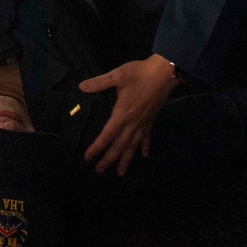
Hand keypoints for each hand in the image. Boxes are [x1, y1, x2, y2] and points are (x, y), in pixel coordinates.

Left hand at [80, 54, 176, 175]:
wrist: (164, 73)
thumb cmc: (139, 73)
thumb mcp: (117, 75)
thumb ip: (99, 82)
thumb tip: (81, 86)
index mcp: (122, 113)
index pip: (107, 135)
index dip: (97, 147)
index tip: (88, 157)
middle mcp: (132, 122)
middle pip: (119, 146)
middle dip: (109, 159)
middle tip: (99, 171)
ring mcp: (143, 123)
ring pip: (133, 146)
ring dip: (126, 160)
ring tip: (120, 173)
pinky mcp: (151, 120)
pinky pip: (146, 137)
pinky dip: (144, 147)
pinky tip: (144, 155)